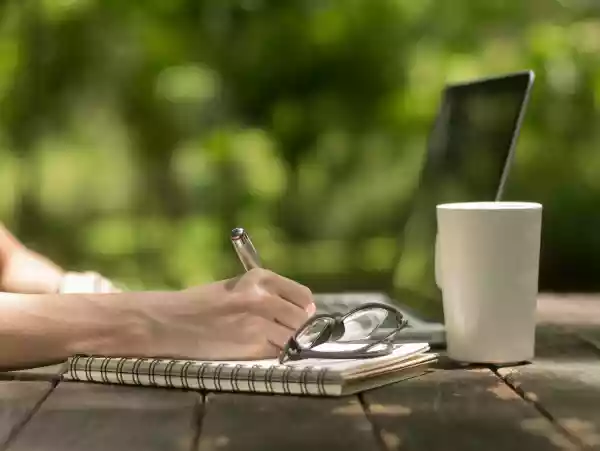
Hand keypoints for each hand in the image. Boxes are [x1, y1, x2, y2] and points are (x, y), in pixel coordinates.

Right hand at [136, 269, 315, 360]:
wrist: (171, 321)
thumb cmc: (202, 302)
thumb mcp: (237, 286)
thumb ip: (266, 294)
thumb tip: (302, 310)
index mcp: (260, 278)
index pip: (302, 295)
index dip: (304, 309)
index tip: (302, 315)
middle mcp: (263, 298)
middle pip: (301, 319)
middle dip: (299, 328)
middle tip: (286, 332)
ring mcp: (258, 323)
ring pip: (292, 338)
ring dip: (287, 342)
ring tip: (271, 340)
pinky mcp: (250, 346)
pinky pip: (275, 352)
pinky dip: (272, 353)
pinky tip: (258, 348)